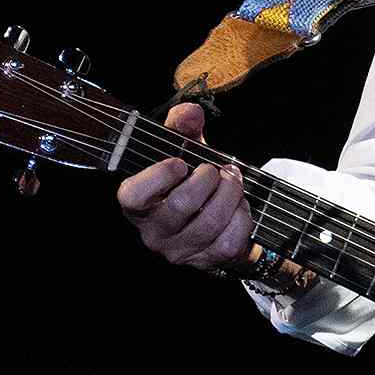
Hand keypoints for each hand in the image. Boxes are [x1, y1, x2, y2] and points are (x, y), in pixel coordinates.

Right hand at [115, 103, 254, 271]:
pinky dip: (242, 217)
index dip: (157, 177)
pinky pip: (230, 240)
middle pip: (182, 204)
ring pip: (210, 222)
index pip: (133, 195)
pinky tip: (238, 206)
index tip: (179, 162)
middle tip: (217, 169)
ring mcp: (180, 250)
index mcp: (138, 204)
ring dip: (230, 194)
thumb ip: (182, 126)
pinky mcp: (207, 261)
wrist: (211, 215)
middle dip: (209, 179)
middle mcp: (153, 231)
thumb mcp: (183, 149)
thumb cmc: (190, 179)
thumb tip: (190, 113)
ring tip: (232, 180)